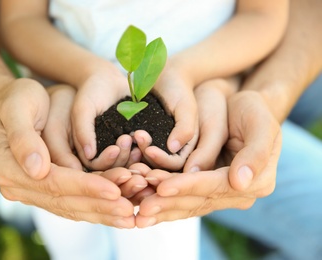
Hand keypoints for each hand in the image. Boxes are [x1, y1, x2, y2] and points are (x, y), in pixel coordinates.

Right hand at [0, 78, 134, 227]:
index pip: (52, 183)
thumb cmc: (16, 98)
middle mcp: (16, 186)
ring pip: (70, 207)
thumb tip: (37, 170)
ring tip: (129, 216)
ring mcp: (29, 191)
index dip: (85, 187)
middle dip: (99, 205)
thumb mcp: (17, 108)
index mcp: (6, 168)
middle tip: (129, 211)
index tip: (115, 190)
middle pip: (63, 200)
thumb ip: (23, 138)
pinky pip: (71, 203)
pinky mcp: (43, 190)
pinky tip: (115, 211)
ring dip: (101, 212)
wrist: (11, 103)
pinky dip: (95, 207)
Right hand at [71, 65, 138, 170]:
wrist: (109, 79)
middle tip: (128, 141)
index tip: (114, 149)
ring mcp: (113, 148)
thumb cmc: (91, 91)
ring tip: (139, 141)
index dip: (104, 162)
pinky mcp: (127, 142)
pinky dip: (141, 150)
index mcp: (82, 148)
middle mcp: (98, 152)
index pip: (93, 166)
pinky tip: (146, 140)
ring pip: (124, 163)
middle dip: (121, 159)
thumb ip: (83, 130)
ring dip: (132, 157)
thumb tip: (89, 155)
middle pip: (110, 168)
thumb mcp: (83, 108)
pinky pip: (134, 153)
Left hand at [134, 66, 197, 170]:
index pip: (176, 164)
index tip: (149, 150)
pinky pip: (135, 150)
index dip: (162, 160)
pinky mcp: (144, 140)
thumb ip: (185, 127)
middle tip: (135, 138)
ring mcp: (157, 146)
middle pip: (159, 166)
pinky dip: (128, 147)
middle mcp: (173, 150)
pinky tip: (122, 137)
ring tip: (127, 136)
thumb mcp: (186, 106)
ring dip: (135, 152)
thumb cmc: (178, 89)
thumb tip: (174, 148)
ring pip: (145, 160)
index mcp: (188, 147)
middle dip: (146, 156)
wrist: (163, 77)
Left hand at [134, 90, 281, 226]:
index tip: (161, 187)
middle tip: (142, 207)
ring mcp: (222, 195)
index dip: (188, 187)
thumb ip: (255, 153)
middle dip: (169, 203)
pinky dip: (165, 203)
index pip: (216, 187)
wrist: (246, 111)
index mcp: (257, 181)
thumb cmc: (253, 112)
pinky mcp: (207, 191)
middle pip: (199, 201)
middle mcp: (239, 194)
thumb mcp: (260, 124)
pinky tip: (143, 207)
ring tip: (139, 211)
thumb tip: (240, 182)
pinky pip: (184, 200)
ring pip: (189, 205)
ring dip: (163, 209)